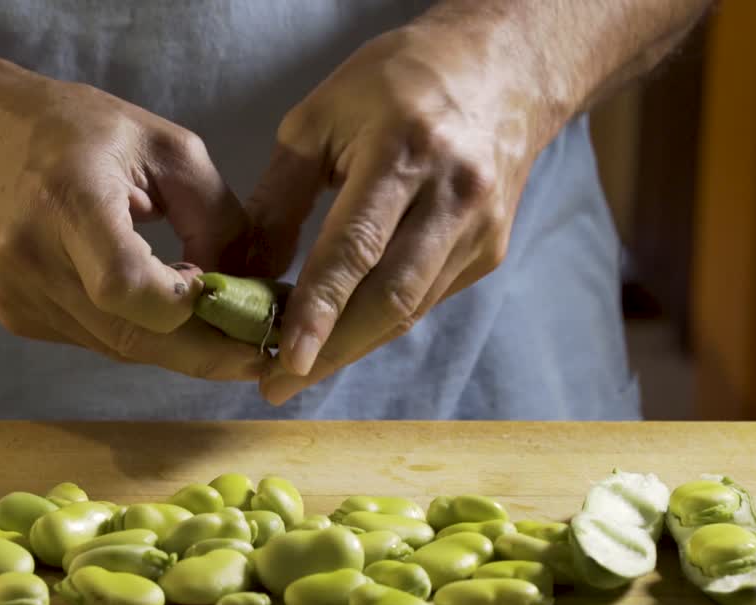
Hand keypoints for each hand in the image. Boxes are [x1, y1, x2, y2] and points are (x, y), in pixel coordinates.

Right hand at [0, 67, 263, 380]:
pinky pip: (97, 342)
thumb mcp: (157, 142)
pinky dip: (138, 333)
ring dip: (177, 346)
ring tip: (223, 325)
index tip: (236, 298)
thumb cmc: (65, 127)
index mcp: (67, 200)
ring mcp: (18, 297)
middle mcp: (32, 259)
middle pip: (130, 337)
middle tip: (260, 351)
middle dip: (205, 352)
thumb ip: (214, 212)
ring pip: (119, 349)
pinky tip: (161, 308)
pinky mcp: (17, 318)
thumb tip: (248, 282)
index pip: (126, 286)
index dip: (188, 306)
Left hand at [243, 18, 558, 403]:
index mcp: (405, 151)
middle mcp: (453, 195)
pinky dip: (381, 323)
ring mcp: (481, 228)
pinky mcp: (491, 250)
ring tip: (300, 369)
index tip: (284, 359)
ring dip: (353, 345)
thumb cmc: (395, 82)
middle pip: (390, 297)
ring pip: (411, 309)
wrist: (506, 68)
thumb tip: (249, 273)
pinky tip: (343, 335)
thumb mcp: (319, 118)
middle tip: (278, 384)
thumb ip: (280, 198)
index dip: (319, 310)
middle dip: (333, 351)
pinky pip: (427, 299)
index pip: (356, 249)